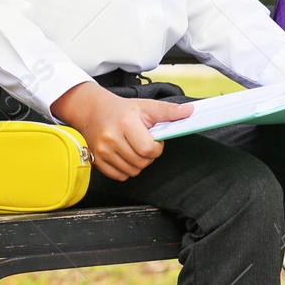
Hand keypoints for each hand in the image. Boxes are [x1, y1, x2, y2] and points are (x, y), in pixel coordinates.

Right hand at [52, 81, 193, 180]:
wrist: (94, 111)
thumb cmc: (124, 110)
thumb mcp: (147, 107)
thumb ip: (169, 111)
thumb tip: (190, 111)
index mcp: (126, 123)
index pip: (148, 149)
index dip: (156, 148)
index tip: (155, 140)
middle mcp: (111, 138)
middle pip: (141, 162)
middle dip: (148, 156)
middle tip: (144, 142)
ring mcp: (102, 151)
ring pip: (132, 172)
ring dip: (138, 163)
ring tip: (133, 147)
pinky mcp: (97, 160)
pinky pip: (120, 176)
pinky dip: (126, 169)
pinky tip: (124, 155)